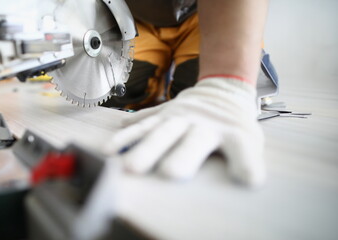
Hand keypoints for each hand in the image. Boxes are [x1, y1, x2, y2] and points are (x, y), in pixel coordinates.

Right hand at [104, 77, 265, 186]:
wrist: (222, 90)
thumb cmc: (234, 123)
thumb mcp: (249, 139)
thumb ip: (246, 158)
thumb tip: (249, 180)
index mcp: (230, 132)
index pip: (239, 147)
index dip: (245, 163)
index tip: (247, 179)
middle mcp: (202, 123)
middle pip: (185, 139)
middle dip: (169, 154)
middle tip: (157, 172)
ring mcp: (179, 115)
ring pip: (156, 129)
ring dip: (136, 143)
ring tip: (114, 156)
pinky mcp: (165, 111)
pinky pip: (145, 120)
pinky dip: (129, 131)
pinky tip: (113, 144)